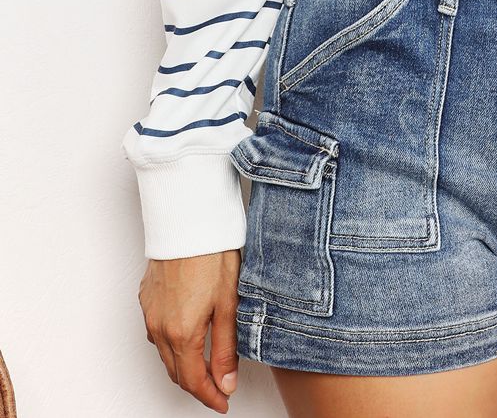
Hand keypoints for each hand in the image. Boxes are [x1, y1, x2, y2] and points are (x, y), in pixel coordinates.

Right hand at [139, 250, 241, 411]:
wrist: (187, 218)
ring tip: (206, 366)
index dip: (210, 396)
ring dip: (183, 366)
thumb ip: (225, 348)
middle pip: (176, 371)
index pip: (193, 381)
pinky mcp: (147, 298)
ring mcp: (150, 312)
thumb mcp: (228, 303)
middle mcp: (159, 327)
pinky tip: (187, 337)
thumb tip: (226, 382)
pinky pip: (157, 332)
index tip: (224, 402)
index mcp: (181, 333)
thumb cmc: (210, 254)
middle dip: (197, 385)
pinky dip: (172, 344)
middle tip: (219, 388)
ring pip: (164, 354)